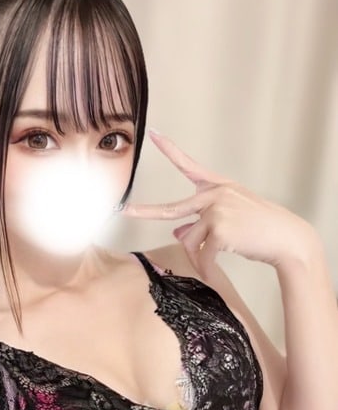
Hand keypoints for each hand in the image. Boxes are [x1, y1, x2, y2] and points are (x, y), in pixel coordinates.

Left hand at [122, 130, 316, 275]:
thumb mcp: (230, 217)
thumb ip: (201, 221)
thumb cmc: (259, 228)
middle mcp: (214, 194)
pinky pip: (202, 254)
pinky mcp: (219, 230)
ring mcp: (216, 210)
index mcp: (218, 186)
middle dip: (145, 211)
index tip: (153, 135)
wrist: (285, 238)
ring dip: (198, 254)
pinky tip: (212, 274)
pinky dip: (206, 267)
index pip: (189, 165)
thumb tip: (176, 232)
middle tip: (124, 211)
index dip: (170, 150)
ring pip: (190, 240)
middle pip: (171, 208)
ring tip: (213, 260)